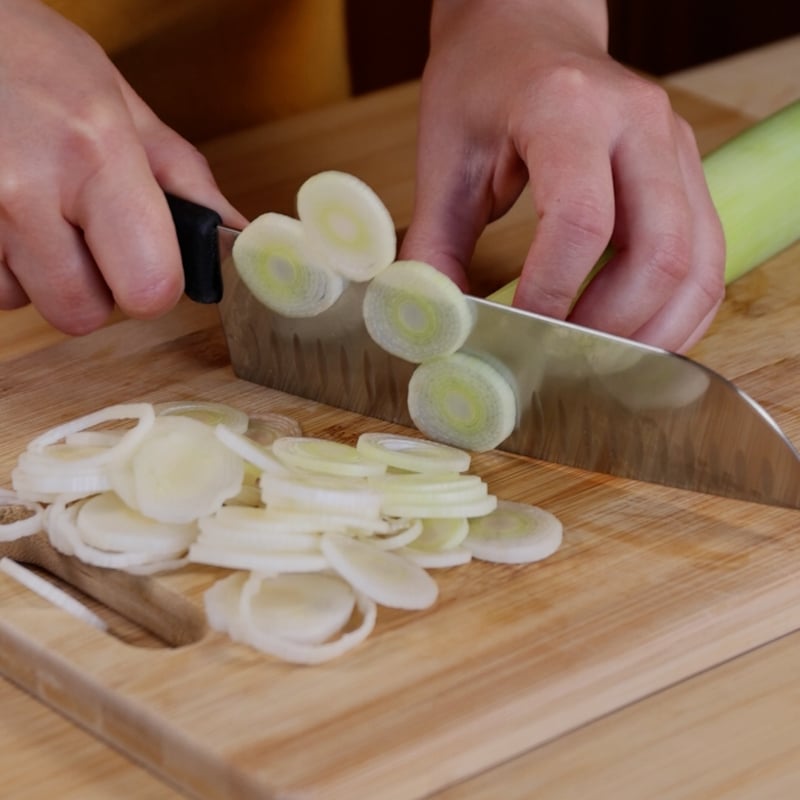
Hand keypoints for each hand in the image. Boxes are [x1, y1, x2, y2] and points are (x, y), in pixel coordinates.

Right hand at [0, 0, 245, 333]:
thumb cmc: (37, 65)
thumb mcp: (123, 106)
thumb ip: (185, 181)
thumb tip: (236, 237)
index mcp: (95, 155)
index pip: (148, 287)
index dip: (156, 286)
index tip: (152, 263)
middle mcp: (26, 188)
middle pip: (82, 314)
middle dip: (96, 287)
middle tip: (90, 237)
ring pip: (31, 305)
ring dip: (46, 275)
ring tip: (43, 215)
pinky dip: (7, 268)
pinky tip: (12, 221)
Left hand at [400, 0, 724, 351]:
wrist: (527, 31)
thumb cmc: (482, 86)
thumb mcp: (444, 161)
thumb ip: (436, 247)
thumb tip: (438, 325)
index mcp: (568, 109)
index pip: (581, 220)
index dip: (551, 294)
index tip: (518, 336)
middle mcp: (638, 122)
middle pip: (657, 252)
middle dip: (610, 327)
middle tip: (564, 361)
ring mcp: (674, 146)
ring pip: (698, 262)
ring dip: (654, 331)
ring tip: (603, 364)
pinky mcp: (687, 171)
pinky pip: (707, 257)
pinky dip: (678, 311)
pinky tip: (638, 337)